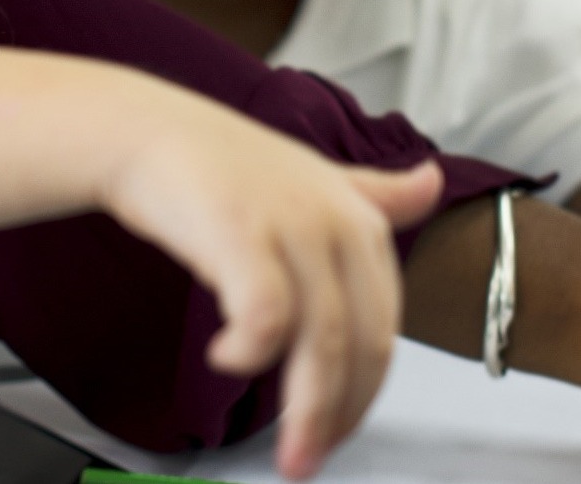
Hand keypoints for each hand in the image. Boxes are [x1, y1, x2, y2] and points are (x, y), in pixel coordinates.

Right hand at [99, 112, 443, 481]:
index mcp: (361, 220)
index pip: (385, 329)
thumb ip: (374, 193)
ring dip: (306, 410)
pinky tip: (227, 362)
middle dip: (340, 416)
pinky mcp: (241, 231)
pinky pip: (266, 314)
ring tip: (287, 451)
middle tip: (310, 461)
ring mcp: (293, 226)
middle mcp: (338, 223)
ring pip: (322, 342)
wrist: (148, 130)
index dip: (365, 392)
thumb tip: (432, 184)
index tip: (338, 431)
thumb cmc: (226, 164)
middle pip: (361, 344)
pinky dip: (252, 352)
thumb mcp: (315, 177)